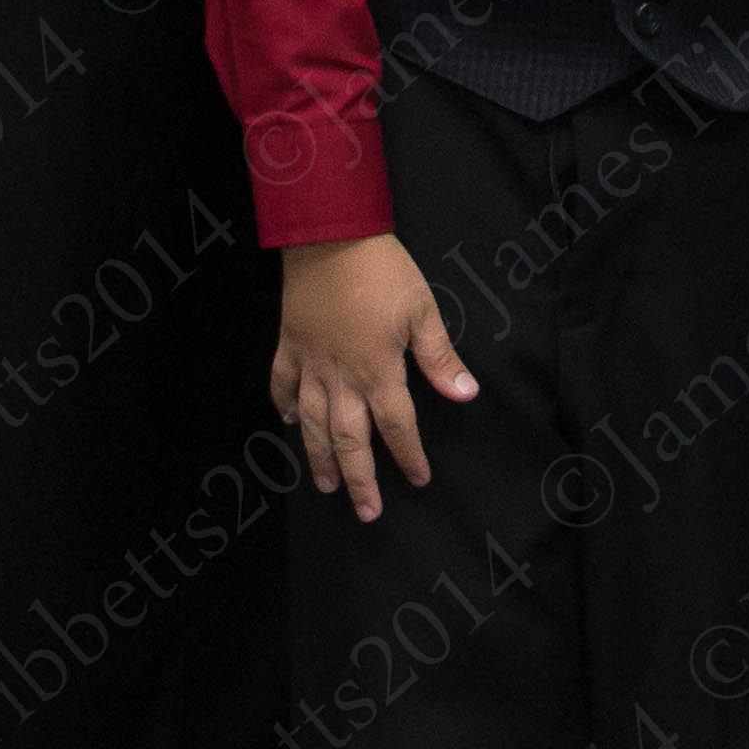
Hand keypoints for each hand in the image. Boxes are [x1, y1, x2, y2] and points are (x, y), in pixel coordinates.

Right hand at [271, 236, 477, 523]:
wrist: (330, 237)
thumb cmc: (383, 271)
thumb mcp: (422, 309)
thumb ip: (440, 356)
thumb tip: (466, 394)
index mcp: (378, 371)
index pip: (396, 425)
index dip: (409, 454)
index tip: (419, 479)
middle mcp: (341, 378)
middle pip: (349, 439)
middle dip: (360, 479)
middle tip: (367, 512)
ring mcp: (310, 364)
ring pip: (312, 424)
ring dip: (319, 457)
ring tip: (326, 485)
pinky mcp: (289, 345)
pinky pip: (282, 384)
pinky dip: (284, 406)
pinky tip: (288, 421)